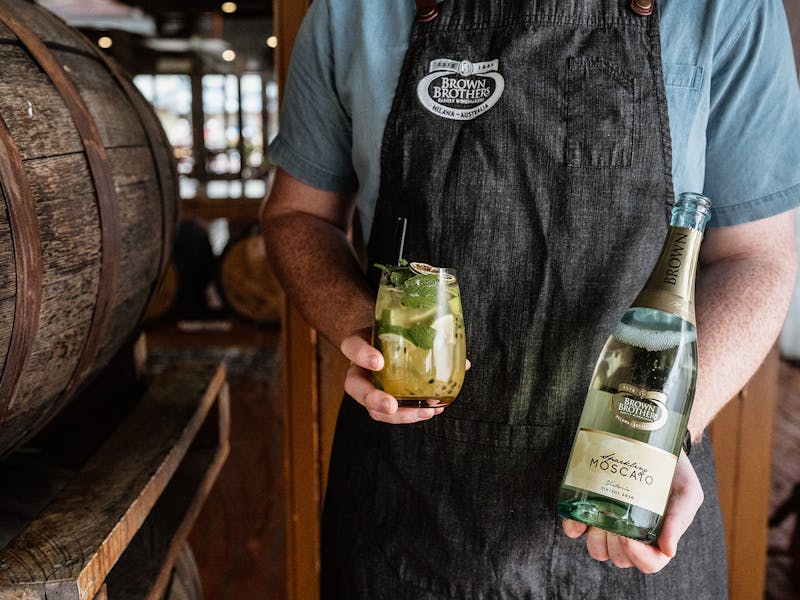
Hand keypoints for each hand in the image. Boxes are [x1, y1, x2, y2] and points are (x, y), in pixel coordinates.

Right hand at [340, 331, 445, 423]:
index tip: (379, 362)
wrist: (383, 337)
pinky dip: (412, 413)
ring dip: (399, 414)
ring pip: (373, 408)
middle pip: (355, 388)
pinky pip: (392, 411)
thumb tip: (464, 362)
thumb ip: (426, 334)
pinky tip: (431, 411)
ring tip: (423, 412)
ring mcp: (368, 386)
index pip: (352, 347)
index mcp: (359, 345)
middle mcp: (359, 369)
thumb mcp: (401, 325)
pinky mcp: (381, 399)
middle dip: (374, 399)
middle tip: (391, 406)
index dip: (362, 355)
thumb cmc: (393, 330)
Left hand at [561, 449, 703, 572]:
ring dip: (595, 538)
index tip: (628, 536)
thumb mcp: (686, 491)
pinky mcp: (589, 512)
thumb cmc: (673, 471)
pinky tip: (578, 516)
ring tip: (600, 513)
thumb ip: (680, 519)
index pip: (648, 564)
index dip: (637, 556)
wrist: (650, 441)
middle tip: (615, 517)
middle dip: (615, 543)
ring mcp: (609, 526)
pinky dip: (573, 527)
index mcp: (658, 539)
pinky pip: (575, 531)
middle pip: (620, 558)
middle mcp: (633, 538)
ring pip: (598, 550)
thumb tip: (668, 551)